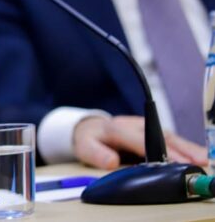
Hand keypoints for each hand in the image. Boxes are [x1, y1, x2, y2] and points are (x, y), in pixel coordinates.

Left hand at [72, 115, 207, 168]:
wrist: (91, 129)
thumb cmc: (90, 139)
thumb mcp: (84, 146)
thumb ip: (96, 154)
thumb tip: (111, 162)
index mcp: (118, 128)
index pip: (139, 139)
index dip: (156, 150)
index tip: (171, 161)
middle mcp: (136, 125)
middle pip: (161, 136)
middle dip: (180, 149)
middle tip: (197, 161)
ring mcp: (147, 128)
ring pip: (171, 138)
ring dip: (188, 149)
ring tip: (203, 160)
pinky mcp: (154, 134)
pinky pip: (172, 141)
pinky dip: (186, 149)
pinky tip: (199, 157)